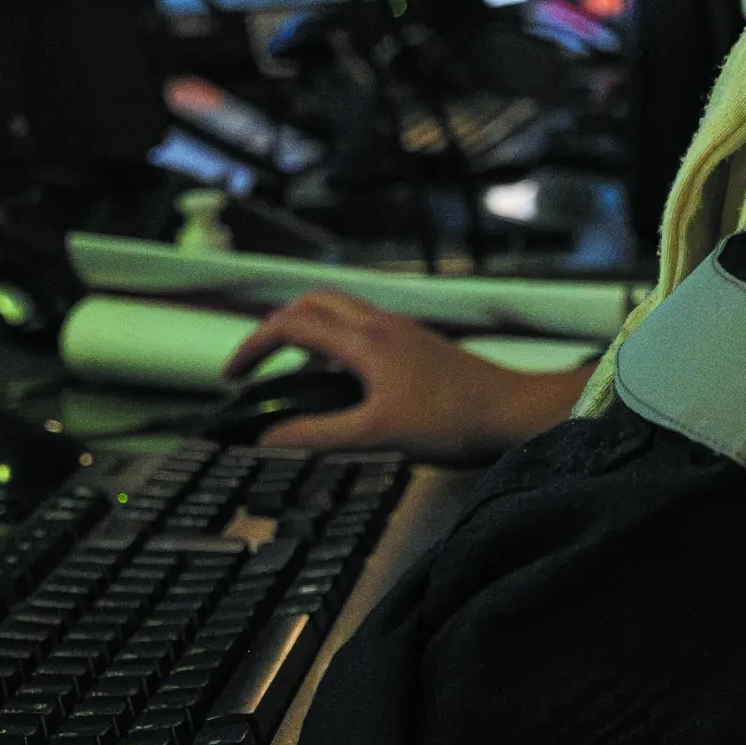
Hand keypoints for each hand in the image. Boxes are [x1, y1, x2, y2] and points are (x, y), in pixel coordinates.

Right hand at [219, 289, 589, 464]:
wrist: (512, 411)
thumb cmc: (452, 420)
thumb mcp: (376, 435)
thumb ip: (319, 436)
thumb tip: (269, 440)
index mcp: (364, 341)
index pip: (290, 324)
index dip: (253, 346)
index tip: (233, 376)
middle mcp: (379, 325)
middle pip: (310, 303)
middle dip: (274, 328)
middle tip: (257, 364)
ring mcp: (400, 331)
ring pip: (339, 312)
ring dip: (306, 332)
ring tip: (293, 374)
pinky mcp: (416, 344)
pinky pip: (362, 328)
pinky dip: (336, 344)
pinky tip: (343, 382)